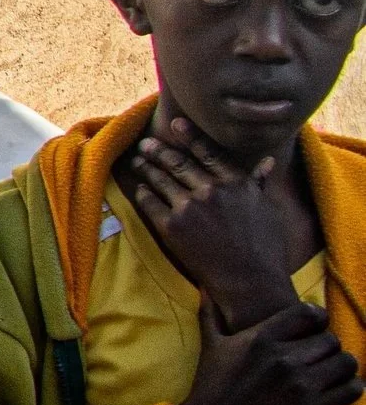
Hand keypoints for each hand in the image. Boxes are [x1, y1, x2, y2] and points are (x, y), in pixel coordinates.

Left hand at [123, 118, 296, 330]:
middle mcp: (211, 190)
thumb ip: (259, 183)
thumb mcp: (267, 209)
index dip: (190, 137)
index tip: (176, 124)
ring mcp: (189, 207)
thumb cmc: (264, 247)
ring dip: (148, 168)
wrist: (249, 280)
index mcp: (236, 182)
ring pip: (162, 180)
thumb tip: (267, 162)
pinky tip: (139, 188)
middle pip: (179, 164)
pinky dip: (144, 193)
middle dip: (160, 151)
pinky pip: (151, 204)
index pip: (208, 153)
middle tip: (146, 143)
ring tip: (138, 159)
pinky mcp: (172, 227)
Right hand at [171, 300, 360, 404]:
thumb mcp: (211, 348)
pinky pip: (351, 390)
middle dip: (327, 350)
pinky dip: (349, 390)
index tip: (314, 330)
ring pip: (346, 363)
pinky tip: (336, 392)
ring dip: (341, 369)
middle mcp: (284, 358)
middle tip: (318, 360)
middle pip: (332, 340)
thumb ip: (211, 315)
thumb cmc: (211, 388)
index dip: (317, 320)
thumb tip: (205, 289)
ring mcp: (300, 385)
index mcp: (262, 338)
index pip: (310, 314)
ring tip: (330, 376)